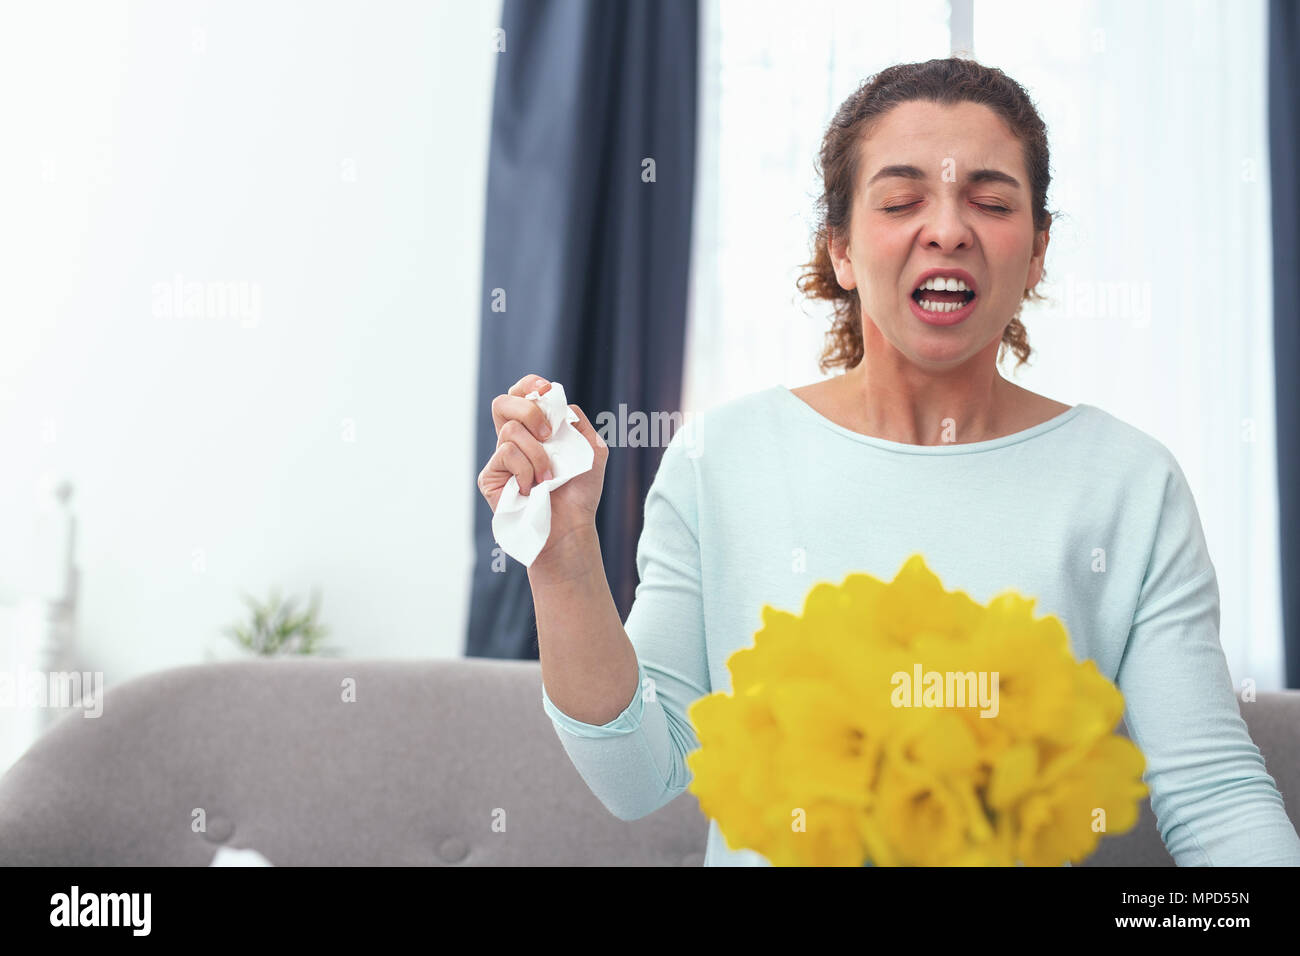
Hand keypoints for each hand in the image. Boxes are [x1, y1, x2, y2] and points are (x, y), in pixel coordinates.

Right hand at [477, 373, 608, 542]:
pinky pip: (506, 453)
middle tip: (549, 434)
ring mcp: (500, 458)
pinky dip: (526, 469)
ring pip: (510, 430)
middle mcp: (514, 441)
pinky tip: (531, 488)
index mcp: (536, 431)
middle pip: (503, 402)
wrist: (570, 527)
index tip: (545, 389)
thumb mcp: (592, 450)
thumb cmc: (580, 493)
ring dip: (538, 454)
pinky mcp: (490, 476)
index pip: (521, 394)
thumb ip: (578, 422)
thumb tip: (558, 403)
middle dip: (529, 410)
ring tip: (548, 478)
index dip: (528, 385)